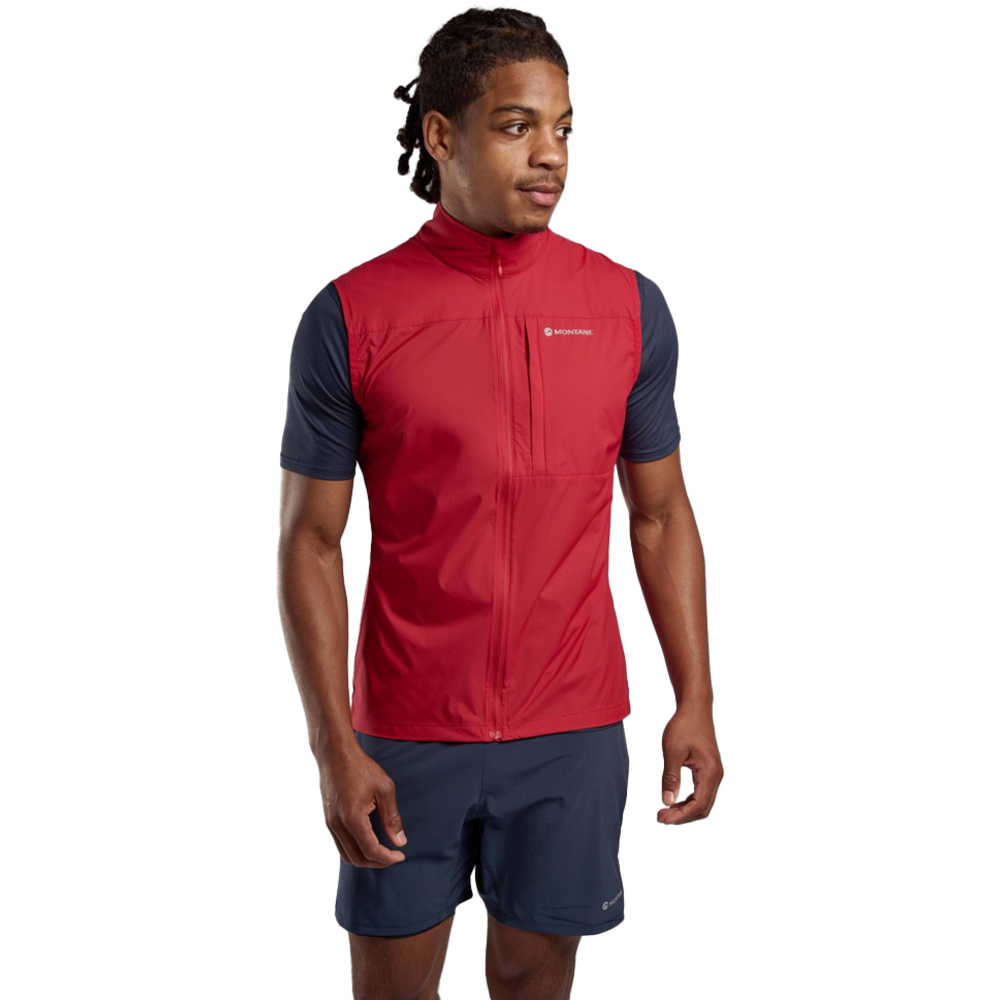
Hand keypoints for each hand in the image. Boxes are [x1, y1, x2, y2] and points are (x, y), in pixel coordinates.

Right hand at [319, 748, 407, 866]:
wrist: (335, 754)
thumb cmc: (361, 768)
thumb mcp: (384, 789)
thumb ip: (392, 817)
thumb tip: (400, 841)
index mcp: (353, 818)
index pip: (371, 851)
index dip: (387, 858)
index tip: (400, 855)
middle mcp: (338, 825)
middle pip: (357, 859)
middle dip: (377, 863)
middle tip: (394, 856)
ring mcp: (330, 824)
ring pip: (346, 856)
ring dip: (365, 859)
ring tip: (382, 853)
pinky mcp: (328, 821)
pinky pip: (340, 845)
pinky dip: (355, 851)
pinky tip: (368, 843)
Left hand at [656, 709, 723, 825]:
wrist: (694, 707)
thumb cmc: (683, 725)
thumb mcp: (672, 751)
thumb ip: (671, 778)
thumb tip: (667, 802)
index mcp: (710, 772)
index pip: (698, 805)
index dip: (679, 816)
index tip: (661, 818)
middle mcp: (716, 775)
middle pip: (703, 808)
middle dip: (682, 816)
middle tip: (660, 817)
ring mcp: (714, 773)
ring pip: (703, 802)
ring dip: (685, 809)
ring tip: (665, 811)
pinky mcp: (709, 769)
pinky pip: (702, 792)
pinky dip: (688, 800)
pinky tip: (674, 799)